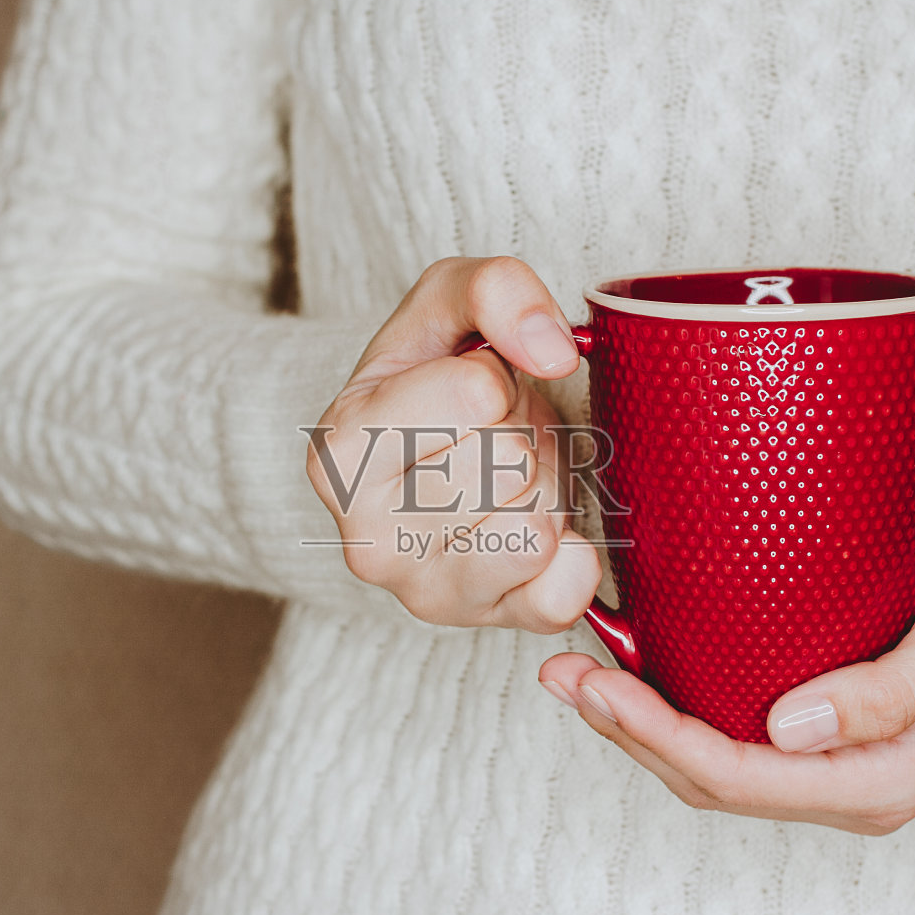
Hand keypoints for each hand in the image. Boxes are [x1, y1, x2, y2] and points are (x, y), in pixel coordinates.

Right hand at [307, 257, 601, 631]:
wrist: (431, 458)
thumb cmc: (435, 376)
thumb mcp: (445, 300)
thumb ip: (494, 288)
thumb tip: (553, 350)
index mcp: (340, 453)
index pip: (476, 395)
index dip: (493, 377)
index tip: (467, 389)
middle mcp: (368, 541)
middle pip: (509, 464)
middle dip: (520, 435)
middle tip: (492, 436)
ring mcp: (426, 594)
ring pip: (536, 527)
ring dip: (544, 489)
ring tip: (508, 478)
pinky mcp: (486, 626)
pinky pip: (562, 595)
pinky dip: (574, 554)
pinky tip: (539, 526)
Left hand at [538, 511, 914, 833]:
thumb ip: (881, 696)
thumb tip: (786, 730)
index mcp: (879, 781)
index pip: (742, 778)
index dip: (659, 737)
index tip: (598, 685)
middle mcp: (843, 778)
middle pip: (707, 775)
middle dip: (626, 730)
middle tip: (558, 673)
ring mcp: (827, 751)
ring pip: (707, 753)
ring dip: (634, 717)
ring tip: (568, 670)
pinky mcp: (815, 712)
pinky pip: (727, 718)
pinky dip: (670, 694)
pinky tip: (627, 659)